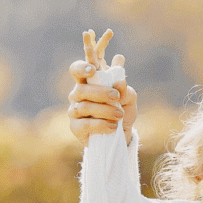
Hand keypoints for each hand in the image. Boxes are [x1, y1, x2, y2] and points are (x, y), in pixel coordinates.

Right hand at [70, 30, 136, 144]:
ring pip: (85, 107)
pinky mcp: (75, 127)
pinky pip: (85, 125)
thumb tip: (120, 82)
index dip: (82, 67)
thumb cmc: (121, 110)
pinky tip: (113, 126)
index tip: (93, 69)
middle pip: (81, 89)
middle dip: (100, 92)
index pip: (77, 69)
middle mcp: (77, 94)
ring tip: (120, 114)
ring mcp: (74, 111)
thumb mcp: (128, 98)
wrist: (121, 134)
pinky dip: (101, 125)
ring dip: (105, 110)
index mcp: (87, 82)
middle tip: (116, 96)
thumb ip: (125, 89)